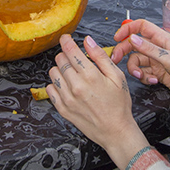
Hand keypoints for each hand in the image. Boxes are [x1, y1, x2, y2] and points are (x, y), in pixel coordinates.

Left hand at [47, 34, 148, 169]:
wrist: (115, 131)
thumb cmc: (119, 104)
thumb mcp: (117, 76)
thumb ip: (100, 57)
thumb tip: (88, 41)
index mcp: (90, 75)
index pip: (70, 51)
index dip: (66, 41)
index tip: (65, 38)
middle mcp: (76, 86)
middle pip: (60, 60)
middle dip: (66, 55)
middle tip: (75, 59)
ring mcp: (67, 98)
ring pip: (53, 73)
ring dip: (60, 69)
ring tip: (72, 74)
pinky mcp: (63, 109)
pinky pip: (50, 89)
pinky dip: (56, 85)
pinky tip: (67, 86)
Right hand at [110, 19, 169, 95]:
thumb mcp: (168, 58)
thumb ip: (149, 49)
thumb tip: (133, 38)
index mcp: (161, 38)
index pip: (141, 26)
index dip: (128, 29)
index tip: (117, 37)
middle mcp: (158, 47)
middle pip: (134, 44)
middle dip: (124, 51)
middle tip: (116, 59)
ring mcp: (157, 60)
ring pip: (136, 60)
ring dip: (136, 69)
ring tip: (141, 75)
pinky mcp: (157, 72)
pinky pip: (143, 72)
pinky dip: (145, 78)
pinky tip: (154, 80)